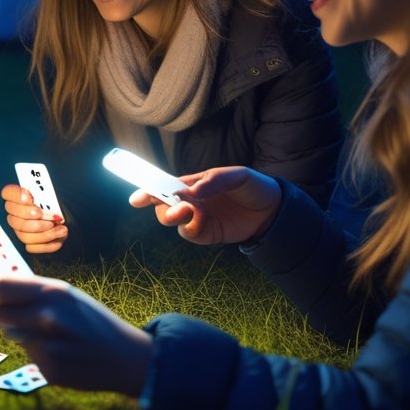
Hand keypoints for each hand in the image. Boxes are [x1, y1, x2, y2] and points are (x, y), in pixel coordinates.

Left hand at [0, 274, 150, 395]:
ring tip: (50, 335)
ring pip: (12, 336)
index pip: (0, 286)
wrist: (124, 356)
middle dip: (6, 314)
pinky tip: (61, 352)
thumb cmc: (91, 319)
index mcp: (52, 293)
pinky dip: (39, 354)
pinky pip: (29, 356)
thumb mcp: (67, 295)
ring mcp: (47, 346)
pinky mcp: (49, 370)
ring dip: (23, 334)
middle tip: (23, 315)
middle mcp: (46, 318)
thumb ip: (33, 290)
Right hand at [2, 183, 66, 253]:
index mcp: (20, 196)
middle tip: (49, 217)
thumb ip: (43, 190)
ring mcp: (21, 230)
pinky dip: (47, 245)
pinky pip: (32, 248)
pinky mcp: (30, 243)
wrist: (72, 216)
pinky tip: (59, 238)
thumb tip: (28, 197)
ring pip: (23, 236)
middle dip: (32, 219)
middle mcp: (16, 214)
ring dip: (44, 234)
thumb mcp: (55, 192)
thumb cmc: (62, 202)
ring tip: (61, 229)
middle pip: (13, 219)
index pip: (7, 193)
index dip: (16, 196)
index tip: (30, 198)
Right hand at [128, 166, 281, 244]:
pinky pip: (189, 234)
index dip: (147, 190)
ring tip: (189, 211)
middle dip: (160, 206)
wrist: (273, 210)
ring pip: (172, 221)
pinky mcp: (206, 234)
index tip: (136, 198)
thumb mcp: (236, 176)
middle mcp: (189, 201)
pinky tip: (202, 221)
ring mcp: (196, 218)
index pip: (163, 185)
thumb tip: (190, 192)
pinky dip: (190, 228)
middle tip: (174, 204)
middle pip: (162, 205)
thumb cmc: (252, 186)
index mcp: (191, 183)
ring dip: (174, 217)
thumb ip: (213, 181)